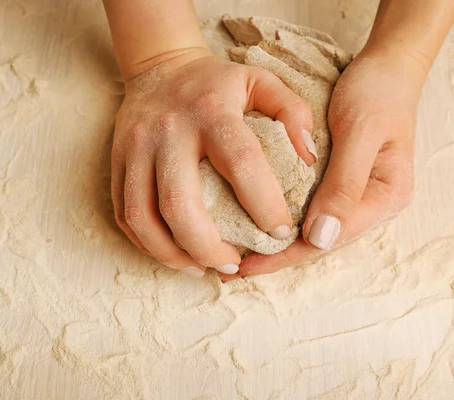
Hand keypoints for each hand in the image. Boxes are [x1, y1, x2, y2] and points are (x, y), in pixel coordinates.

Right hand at [111, 48, 314, 276]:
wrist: (159, 68)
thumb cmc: (216, 83)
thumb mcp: (261, 82)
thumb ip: (292, 113)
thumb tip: (309, 160)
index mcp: (212, 112)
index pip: (241, 164)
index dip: (263, 205)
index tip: (279, 232)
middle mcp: (168, 131)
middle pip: (179, 204)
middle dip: (207, 247)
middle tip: (232, 264)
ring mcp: (136, 148)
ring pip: (142, 216)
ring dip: (171, 253)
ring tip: (200, 267)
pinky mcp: (116, 161)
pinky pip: (123, 213)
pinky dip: (146, 243)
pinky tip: (172, 252)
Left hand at [230, 48, 426, 279]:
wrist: (386, 66)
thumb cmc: (376, 94)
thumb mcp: (360, 133)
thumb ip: (343, 184)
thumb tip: (320, 238)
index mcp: (384, 196)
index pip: (330, 237)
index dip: (287, 254)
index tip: (249, 263)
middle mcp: (370, 203)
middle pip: (318, 240)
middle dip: (276, 257)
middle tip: (233, 269)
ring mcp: (354, 194)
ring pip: (311, 230)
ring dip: (276, 244)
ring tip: (238, 257)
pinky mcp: (338, 182)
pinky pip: (308, 209)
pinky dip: (282, 220)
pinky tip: (256, 226)